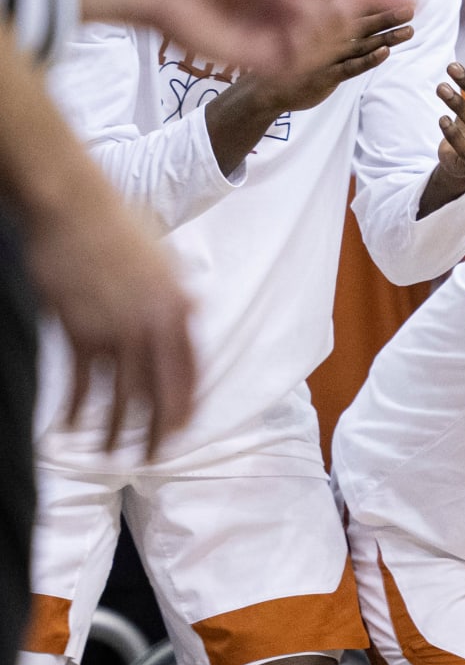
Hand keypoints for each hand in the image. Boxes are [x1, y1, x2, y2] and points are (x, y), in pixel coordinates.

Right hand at [24, 169, 194, 459]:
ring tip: (113, 455)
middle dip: (158, 429)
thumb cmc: (120, 227)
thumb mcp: (165, 260)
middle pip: (160, 390)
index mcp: (179, 307)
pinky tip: (72, 427)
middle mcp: (152, 323)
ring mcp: (114, 329)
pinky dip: (76, 409)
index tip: (184, 428)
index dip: (187, 404)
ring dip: (116, 431)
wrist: (75, 207)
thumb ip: (179, 294)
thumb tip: (191, 315)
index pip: (191, 369)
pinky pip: (80, 382)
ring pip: (120, 395)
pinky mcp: (77, 329)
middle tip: (154, 457)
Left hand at [81, 0, 411, 79]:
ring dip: (341, 27)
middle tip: (384, 5)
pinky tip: (319, 30)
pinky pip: (304, 60)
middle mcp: (286, 8)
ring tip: (341, 8)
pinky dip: (319, 49)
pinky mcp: (261, 59)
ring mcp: (276, 35)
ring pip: (326, 40)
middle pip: (341, 18)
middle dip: (367, 13)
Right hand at [247, 7, 414, 114]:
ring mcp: (327, 56)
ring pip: (362, 44)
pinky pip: (351, 67)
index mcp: (325, 26)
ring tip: (410, 30)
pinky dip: (368, 60)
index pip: (356, 10)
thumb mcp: (316, 38)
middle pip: (363, 24)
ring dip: (386, 37)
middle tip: (412, 9)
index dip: (378, 2)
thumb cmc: (296, 59)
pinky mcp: (326, 76)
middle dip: (388, 16)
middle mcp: (327, 37)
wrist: (267, 89)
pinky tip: (385, 53)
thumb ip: (343, 19)